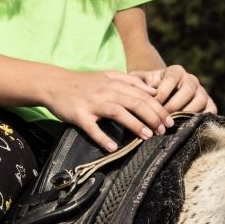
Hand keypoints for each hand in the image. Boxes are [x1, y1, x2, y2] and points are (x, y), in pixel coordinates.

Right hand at [33, 66, 170, 147]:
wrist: (54, 83)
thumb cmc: (83, 82)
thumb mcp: (108, 76)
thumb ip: (131, 81)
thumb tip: (154, 90)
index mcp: (115, 83)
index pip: (143, 95)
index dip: (158, 108)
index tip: (170, 120)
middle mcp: (106, 92)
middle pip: (135, 103)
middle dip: (153, 117)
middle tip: (164, 131)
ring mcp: (92, 103)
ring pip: (118, 112)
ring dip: (135, 125)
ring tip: (148, 136)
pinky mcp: (79, 115)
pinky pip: (92, 128)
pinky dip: (102, 138)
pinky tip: (112, 147)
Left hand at [138, 62, 216, 119]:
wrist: (163, 99)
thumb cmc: (149, 90)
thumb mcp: (141, 83)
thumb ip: (135, 82)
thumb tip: (133, 88)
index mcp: (176, 71)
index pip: (172, 79)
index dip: (162, 92)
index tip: (152, 105)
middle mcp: (191, 80)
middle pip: (188, 90)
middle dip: (174, 105)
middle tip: (162, 119)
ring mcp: (202, 92)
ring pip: (200, 100)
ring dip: (186, 113)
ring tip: (173, 125)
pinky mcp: (209, 105)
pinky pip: (210, 111)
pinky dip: (201, 119)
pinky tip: (186, 128)